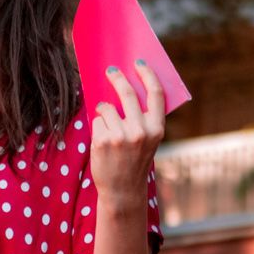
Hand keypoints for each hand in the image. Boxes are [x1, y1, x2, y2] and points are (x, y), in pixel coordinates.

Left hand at [90, 60, 165, 203]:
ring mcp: (121, 136)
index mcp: (157, 129)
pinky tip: (103, 142)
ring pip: (106, 108)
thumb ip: (141, 117)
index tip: (138, 63)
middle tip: (110, 70)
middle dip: (117, 78)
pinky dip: (97, 127)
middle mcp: (141, 131)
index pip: (155, 93)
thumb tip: (123, 87)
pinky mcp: (103, 141)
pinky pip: (97, 121)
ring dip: (103, 112)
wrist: (123, 190)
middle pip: (127, 93)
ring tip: (107, 127)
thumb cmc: (134, 160)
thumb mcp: (147, 140)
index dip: (147, 75)